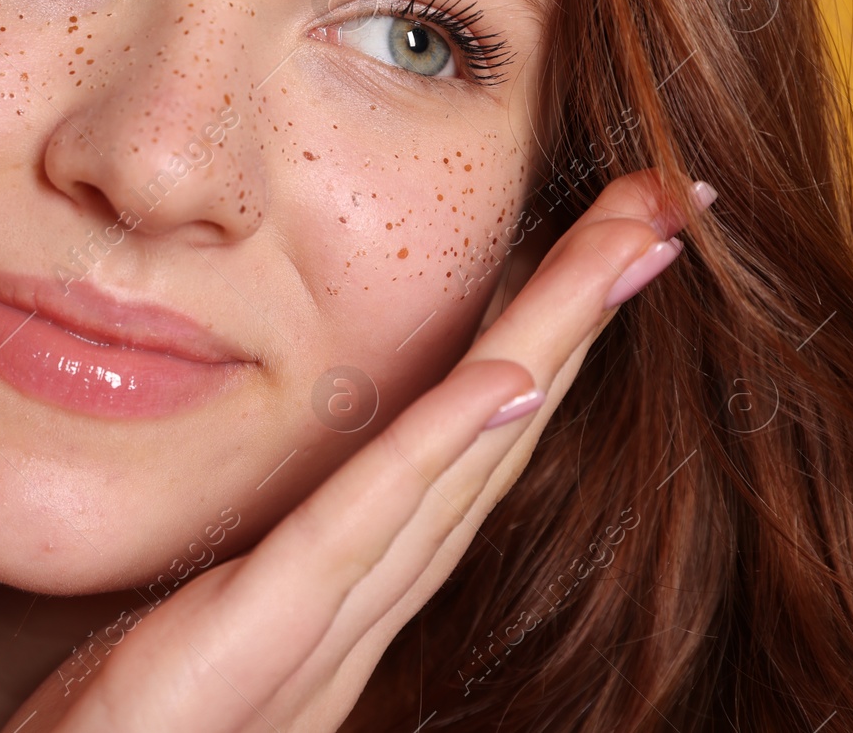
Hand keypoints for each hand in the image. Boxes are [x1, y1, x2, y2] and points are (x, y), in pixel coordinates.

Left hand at [4, 171, 706, 731]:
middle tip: (660, 208)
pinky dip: (446, 448)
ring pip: (460, 465)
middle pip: (493, 441)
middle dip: (577, 318)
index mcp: (340, 596)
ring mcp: (322, 632)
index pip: (455, 453)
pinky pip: (366, 529)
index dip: (534, 348)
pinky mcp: (260, 643)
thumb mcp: (191, 625)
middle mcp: (357, 609)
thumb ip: (246, 566)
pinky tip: (510, 378)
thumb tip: (266, 493)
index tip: (591, 249)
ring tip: (630, 247)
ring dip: (551, 345)